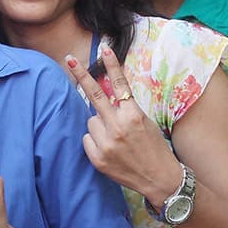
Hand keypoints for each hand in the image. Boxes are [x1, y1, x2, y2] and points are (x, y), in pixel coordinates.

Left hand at [66, 46, 181, 201]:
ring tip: (116, 139)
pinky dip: (95, 141)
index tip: (104, 49)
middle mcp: (118, 127)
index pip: (119, 85)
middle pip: (94, 95)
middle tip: (68, 59)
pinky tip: (110, 150)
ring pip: (90, 120)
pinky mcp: (98, 158)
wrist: (159, 179)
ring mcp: (106, 144)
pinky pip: (87, 138)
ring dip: (99, 125)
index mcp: (133, 115)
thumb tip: (104, 96)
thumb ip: (125, 109)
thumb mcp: (145, 121)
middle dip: (80, 75)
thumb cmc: (154, 147)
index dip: (111, 65)